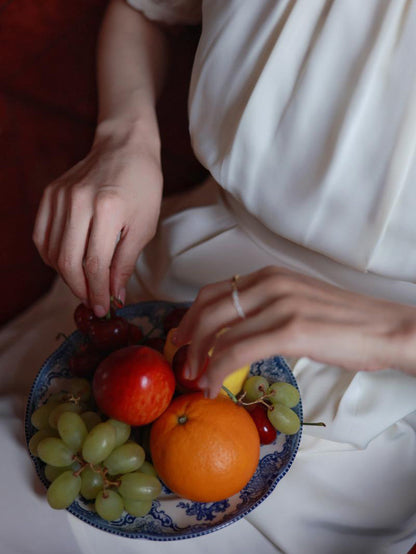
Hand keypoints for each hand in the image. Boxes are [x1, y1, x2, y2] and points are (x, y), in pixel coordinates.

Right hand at [33, 128, 162, 315]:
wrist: (125, 148)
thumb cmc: (142, 187)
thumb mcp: (144, 226)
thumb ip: (125, 262)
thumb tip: (114, 295)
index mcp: (108, 208)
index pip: (94, 264)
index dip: (97, 292)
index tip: (103, 309)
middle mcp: (78, 201)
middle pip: (68, 262)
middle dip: (80, 290)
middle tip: (92, 301)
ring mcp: (60, 196)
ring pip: (52, 252)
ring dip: (67, 277)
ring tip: (85, 284)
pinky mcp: (50, 194)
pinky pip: (42, 236)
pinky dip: (52, 257)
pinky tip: (68, 264)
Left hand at [174, 266, 415, 397]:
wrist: (386, 328)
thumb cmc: (345, 321)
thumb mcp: (298, 301)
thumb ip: (266, 308)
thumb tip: (236, 331)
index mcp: (270, 275)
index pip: (213, 291)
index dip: (191, 317)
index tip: (182, 337)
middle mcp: (270, 284)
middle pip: (209, 309)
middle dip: (189, 339)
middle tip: (185, 364)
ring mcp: (280, 305)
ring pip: (220, 332)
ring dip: (202, 361)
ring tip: (199, 381)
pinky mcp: (291, 330)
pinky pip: (238, 351)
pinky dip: (219, 370)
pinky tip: (216, 386)